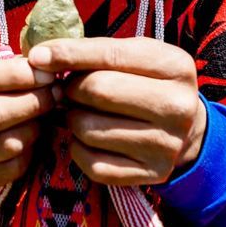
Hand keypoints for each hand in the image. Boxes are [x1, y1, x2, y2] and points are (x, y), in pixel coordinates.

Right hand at [0, 57, 55, 186]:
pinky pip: (10, 169)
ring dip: (34, 128)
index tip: (48, 75)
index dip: (18, 76)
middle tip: (55, 95)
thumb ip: (12, 67)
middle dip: (32, 103)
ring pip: (5, 144)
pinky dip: (29, 153)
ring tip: (45, 116)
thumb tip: (48, 71)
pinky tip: (32, 139)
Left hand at [28, 37, 205, 186]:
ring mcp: (167, 145)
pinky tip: (88, 139)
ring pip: (89, 128)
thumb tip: (40, 58)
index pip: (110, 55)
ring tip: (83, 113)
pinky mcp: (151, 174)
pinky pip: (92, 163)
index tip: (38, 56)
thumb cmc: (148, 84)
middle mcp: (178, 107)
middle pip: (98, 91)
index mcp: (176, 66)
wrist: (187, 130)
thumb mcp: (134, 57)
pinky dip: (78, 149)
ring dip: (73, 119)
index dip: (69, 54)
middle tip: (71, 90)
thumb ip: (93, 52)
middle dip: (72, 89)